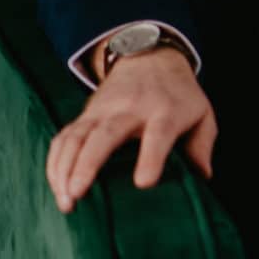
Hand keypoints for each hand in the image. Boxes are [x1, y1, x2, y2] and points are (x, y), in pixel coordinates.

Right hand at [45, 48, 216, 213]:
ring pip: (77, 137)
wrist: (151, 59)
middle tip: (78, 192)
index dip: (151, 158)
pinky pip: (64, 138)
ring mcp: (102, 111)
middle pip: (106, 134)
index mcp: (165, 111)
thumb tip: (202, 178)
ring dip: (65, 168)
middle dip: (88, 164)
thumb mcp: (202, 115)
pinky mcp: (84, 115)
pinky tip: (56, 186)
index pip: (158, 134)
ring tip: (66, 200)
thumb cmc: (180, 96)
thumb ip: (202, 146)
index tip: (143, 183)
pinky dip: (56, 161)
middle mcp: (130, 109)